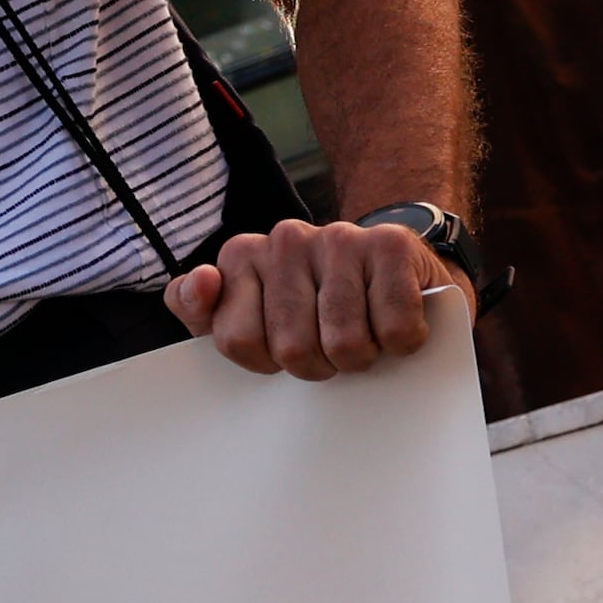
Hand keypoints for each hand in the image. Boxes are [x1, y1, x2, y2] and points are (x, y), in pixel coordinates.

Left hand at [163, 214, 447, 378]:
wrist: (395, 271)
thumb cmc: (313, 304)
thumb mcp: (244, 313)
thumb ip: (201, 309)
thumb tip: (202, 281)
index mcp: (241, 255)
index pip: (237, 340)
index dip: (267, 362)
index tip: (281, 349)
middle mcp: (285, 239)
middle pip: (292, 348)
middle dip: (318, 365)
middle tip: (330, 347)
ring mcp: (338, 237)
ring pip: (344, 343)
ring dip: (361, 356)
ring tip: (363, 334)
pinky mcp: (390, 244)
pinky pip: (393, 327)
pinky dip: (401, 341)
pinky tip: (392, 323)